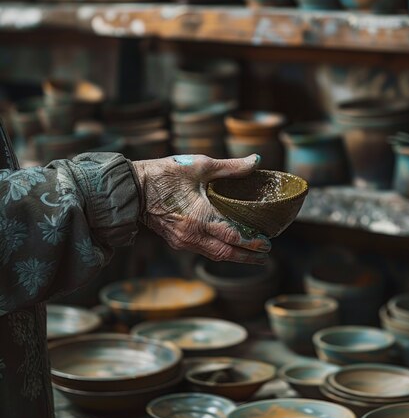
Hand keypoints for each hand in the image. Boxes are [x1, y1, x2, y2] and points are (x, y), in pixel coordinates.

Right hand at [132, 154, 270, 264]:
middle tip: (264, 255)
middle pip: (226, 253)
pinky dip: (219, 250)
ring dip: (234, 256)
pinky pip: (203, 250)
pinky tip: (227, 245)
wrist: (133, 188)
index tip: (267, 243)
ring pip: (215, 255)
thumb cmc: (164, 175)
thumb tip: (255, 161)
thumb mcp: (199, 166)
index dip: (252, 242)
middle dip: (247, 256)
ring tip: (251, 254)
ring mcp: (183, 241)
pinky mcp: (176, 241)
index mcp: (199, 217)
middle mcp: (192, 235)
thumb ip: (230, 167)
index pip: (233, 236)